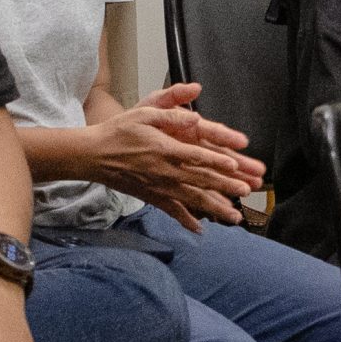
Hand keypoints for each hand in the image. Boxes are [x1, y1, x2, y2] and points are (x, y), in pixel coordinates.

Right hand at [85, 85, 264, 228]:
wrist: (93, 155)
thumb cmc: (119, 131)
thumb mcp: (144, 113)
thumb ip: (171, 115)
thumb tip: (194, 117)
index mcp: (165, 149)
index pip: (196, 156)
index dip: (216, 161)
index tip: (235, 165)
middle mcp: (165, 171)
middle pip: (200, 180)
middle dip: (225, 186)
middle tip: (246, 190)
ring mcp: (159, 187)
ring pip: (192, 199)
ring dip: (215, 208)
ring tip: (234, 216)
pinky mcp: (152, 197)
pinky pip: (172, 211)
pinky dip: (187, 221)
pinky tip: (200, 229)